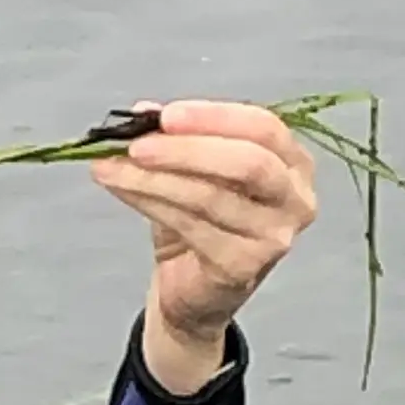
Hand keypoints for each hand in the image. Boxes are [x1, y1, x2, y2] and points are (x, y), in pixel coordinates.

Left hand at [92, 99, 316, 396]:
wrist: (195, 291)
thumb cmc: (202, 223)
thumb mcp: (194, 172)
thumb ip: (177, 139)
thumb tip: (141, 113)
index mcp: (293, 163)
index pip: (263, 128)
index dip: (214, 116)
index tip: (164, 115)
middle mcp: (294, 200)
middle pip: (247, 163)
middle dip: (187, 149)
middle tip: (136, 144)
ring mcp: (273, 237)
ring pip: (209, 196)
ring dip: (153, 177)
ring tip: (110, 166)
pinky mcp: (242, 266)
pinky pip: (189, 225)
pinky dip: (149, 201)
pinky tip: (121, 188)